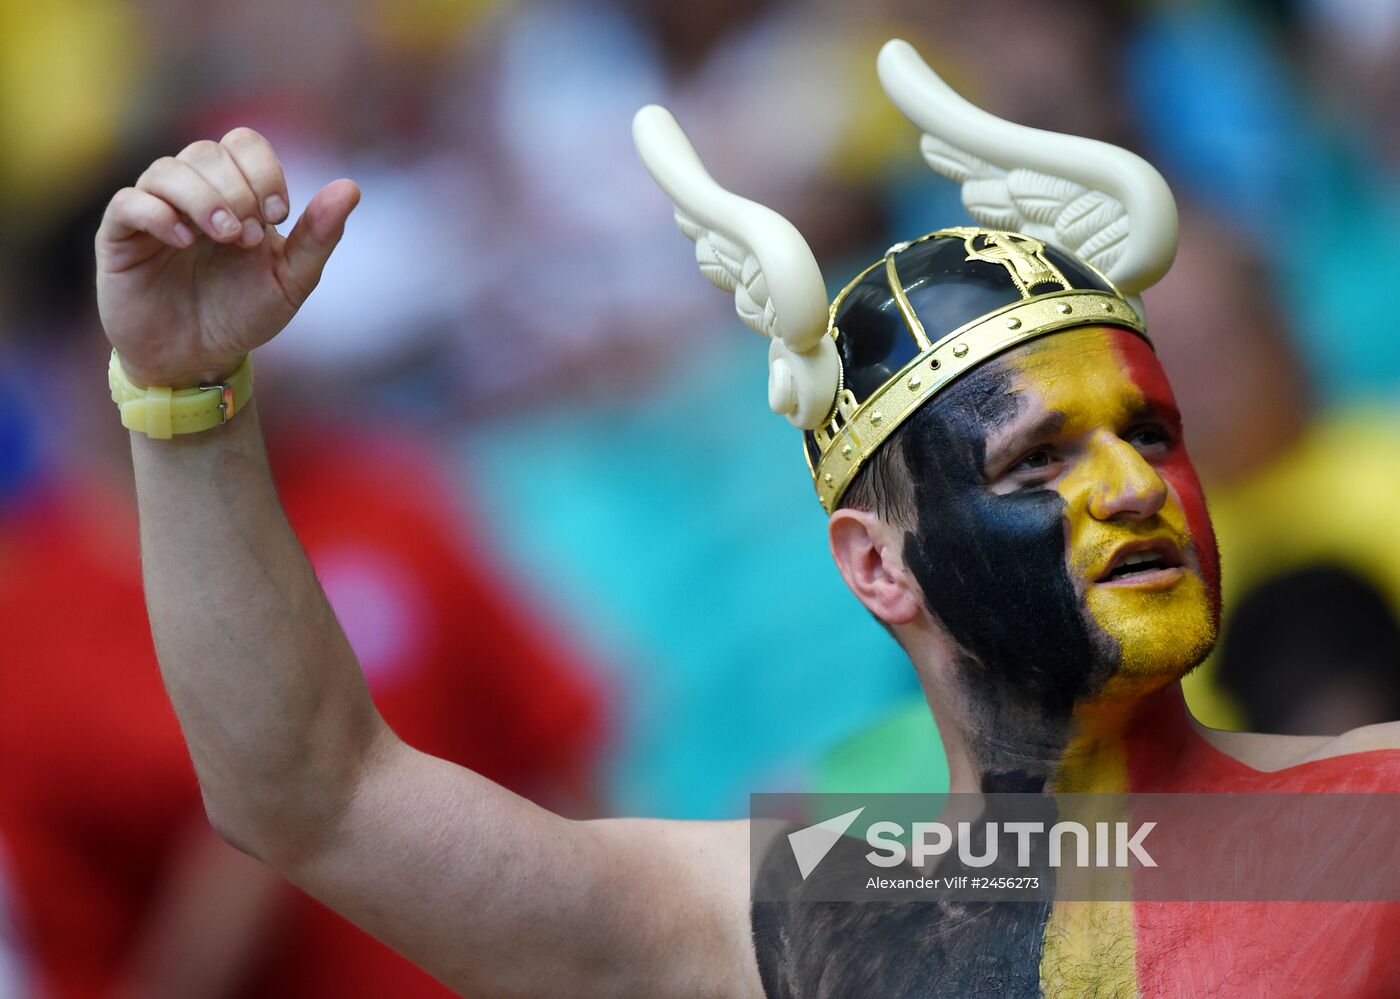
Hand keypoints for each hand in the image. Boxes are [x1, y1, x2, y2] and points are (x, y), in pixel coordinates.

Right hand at [96, 128, 359, 387]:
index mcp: (235, 192)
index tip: (278, 216)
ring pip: (167, 170)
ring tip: (224, 236)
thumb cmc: (244, 314)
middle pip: (207, 152)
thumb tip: (350, 188)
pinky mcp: (120, 236)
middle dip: (236, 189)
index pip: (244, 143)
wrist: (198, 358)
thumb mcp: (290, 280)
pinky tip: (184, 241)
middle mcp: (192, 192)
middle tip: (248, 236)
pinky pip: (128, 202)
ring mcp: (154, 210)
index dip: (262, 170)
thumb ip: (318, 236)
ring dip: (202, 198)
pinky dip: (157, 213)